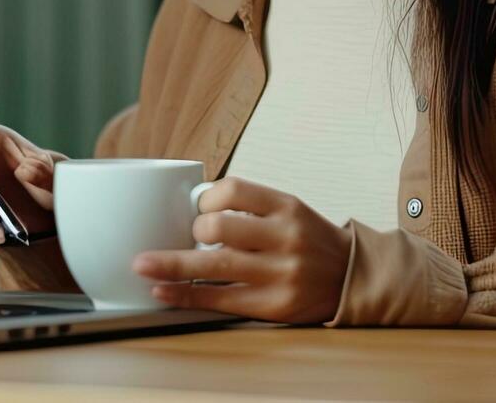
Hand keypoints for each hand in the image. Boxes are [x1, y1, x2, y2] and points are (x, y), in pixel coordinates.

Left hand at [131, 178, 349, 323]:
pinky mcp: (274, 305)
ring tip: (143, 265)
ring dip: (172, 264)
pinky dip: (186, 295)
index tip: (196, 207)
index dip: (205, 197)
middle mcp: (285, 237)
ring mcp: (281, 273)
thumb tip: (190, 208)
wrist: (352, 279)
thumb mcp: (290, 212)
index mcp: (287, 207)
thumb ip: (250, 209)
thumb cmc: (308, 242)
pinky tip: (163, 291)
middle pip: (220, 228)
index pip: (234, 190)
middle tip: (179, 238)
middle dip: (190, 232)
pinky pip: (221, 299)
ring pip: (215, 265)